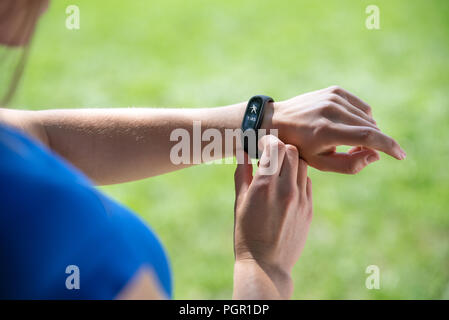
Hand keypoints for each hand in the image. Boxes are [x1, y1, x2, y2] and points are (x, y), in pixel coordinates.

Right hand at [233, 135, 312, 297]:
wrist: (266, 265)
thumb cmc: (246, 234)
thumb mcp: (239, 203)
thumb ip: (242, 174)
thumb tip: (243, 151)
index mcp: (264, 186)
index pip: (275, 147)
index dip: (269, 141)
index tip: (262, 145)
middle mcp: (285, 189)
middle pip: (292, 151)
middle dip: (281, 149)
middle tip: (271, 155)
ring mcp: (300, 199)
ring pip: (303, 165)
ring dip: (291, 162)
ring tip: (279, 171)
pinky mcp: (309, 209)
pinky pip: (307, 182)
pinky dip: (298, 178)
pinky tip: (287, 187)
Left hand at [262, 86, 406, 173]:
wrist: (276, 121)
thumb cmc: (298, 147)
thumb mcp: (320, 163)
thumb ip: (349, 164)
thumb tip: (375, 154)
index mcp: (325, 131)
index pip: (367, 136)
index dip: (389, 146)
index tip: (401, 155)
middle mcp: (331, 111)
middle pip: (370, 127)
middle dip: (373, 142)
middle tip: (358, 152)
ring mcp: (333, 98)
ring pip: (367, 117)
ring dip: (366, 131)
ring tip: (348, 140)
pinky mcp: (334, 91)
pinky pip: (361, 107)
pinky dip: (361, 118)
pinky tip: (347, 125)